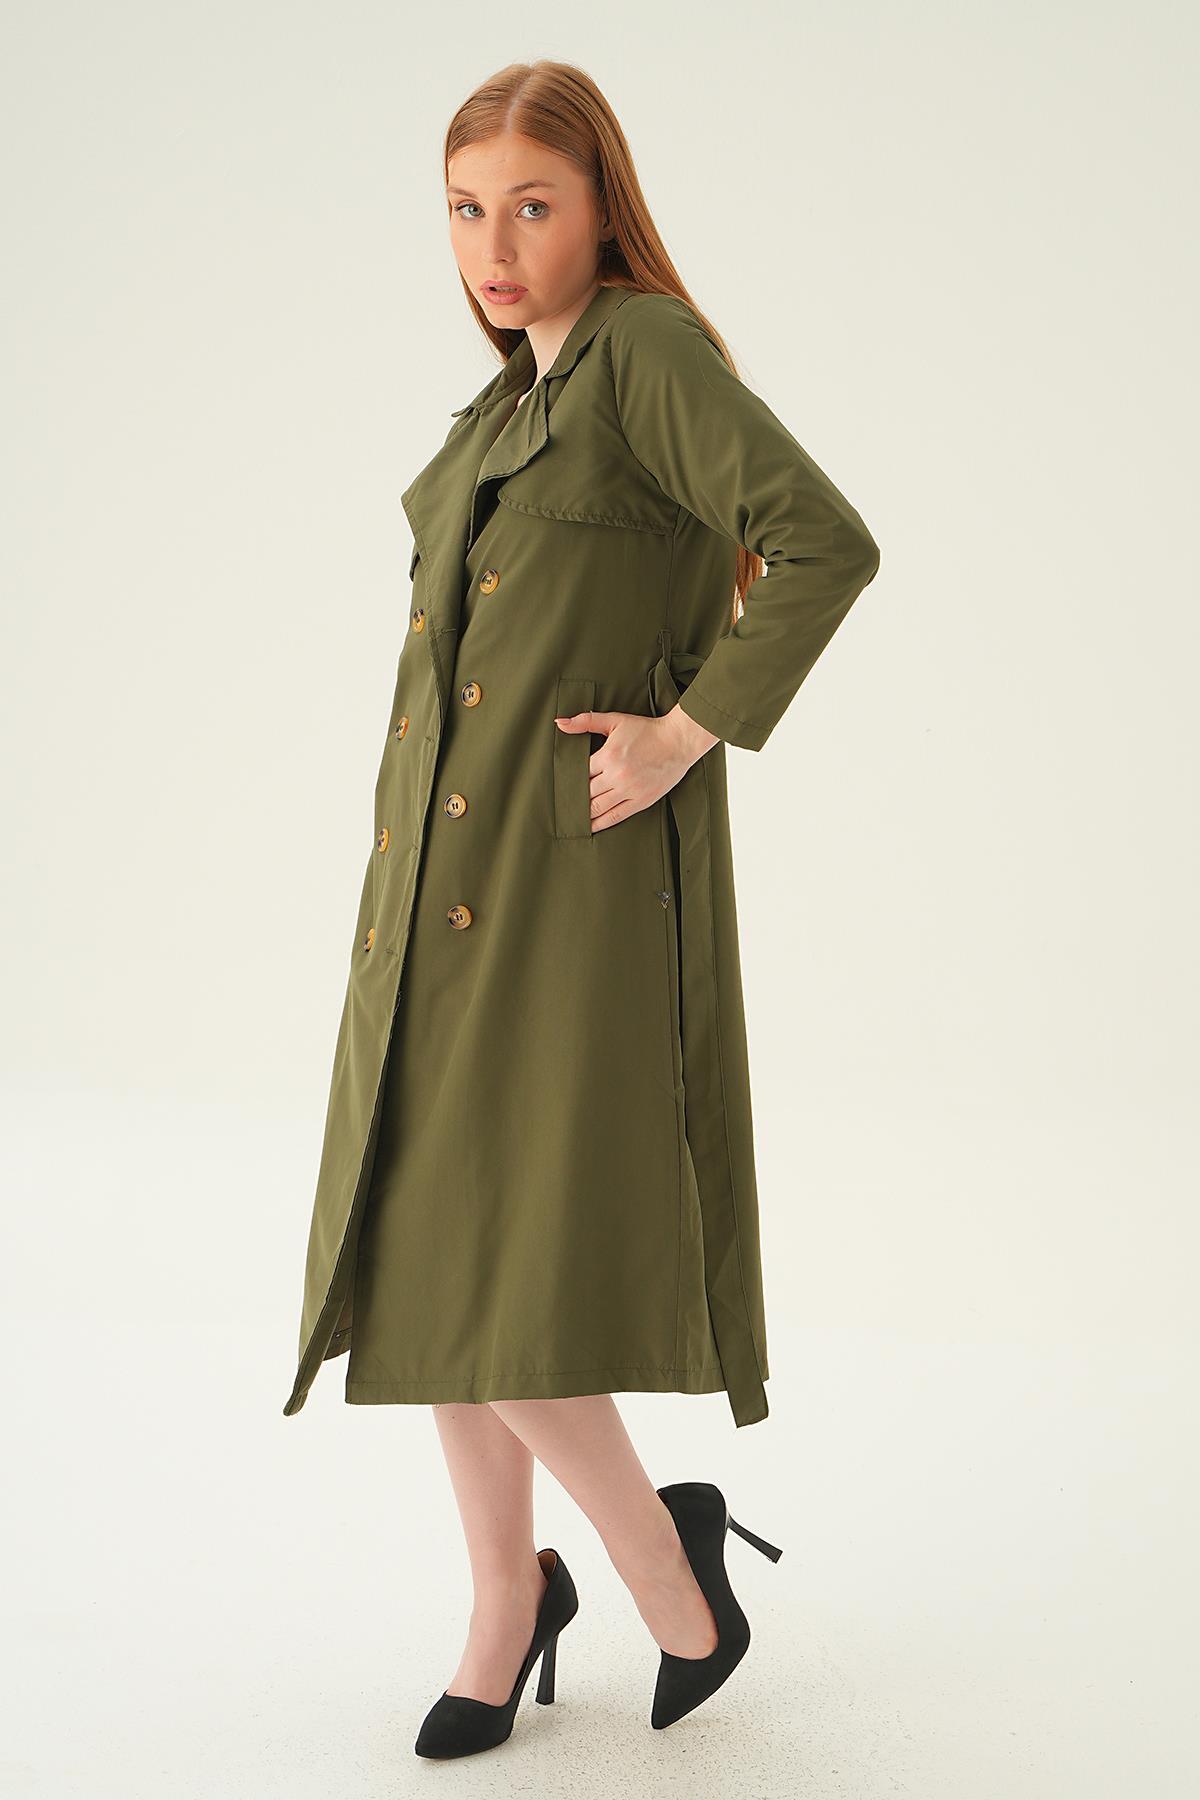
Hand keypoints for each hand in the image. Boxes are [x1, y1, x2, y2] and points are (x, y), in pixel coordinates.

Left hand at [553, 704, 719, 831]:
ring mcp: (630, 791)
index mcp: (608, 756)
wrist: (679, 741)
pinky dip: (601, 823)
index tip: (559, 786)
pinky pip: (616, 816)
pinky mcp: (641, 801)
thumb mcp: (615, 720)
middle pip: (586, 794)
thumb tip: (560, 723)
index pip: (580, 774)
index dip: (568, 781)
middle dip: (573, 800)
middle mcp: (617, 776)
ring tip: (570, 819)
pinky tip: (590, 827)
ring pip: (598, 808)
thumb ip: (586, 721)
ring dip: (583, 814)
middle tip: (560, 806)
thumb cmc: (647, 730)